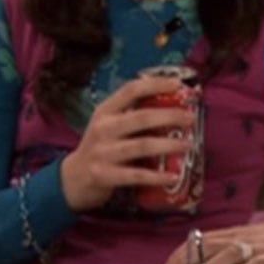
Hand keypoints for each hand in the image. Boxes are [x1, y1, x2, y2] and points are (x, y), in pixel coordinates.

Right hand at [60, 74, 194, 210]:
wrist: (72, 179)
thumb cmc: (101, 146)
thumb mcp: (109, 124)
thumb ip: (132, 113)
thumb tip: (174, 104)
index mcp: (106, 111)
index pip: (131, 90)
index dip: (156, 84)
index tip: (178, 84)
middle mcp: (103, 128)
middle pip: (141, 118)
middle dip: (170, 116)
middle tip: (191, 118)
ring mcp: (103, 153)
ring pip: (142, 146)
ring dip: (169, 145)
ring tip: (188, 144)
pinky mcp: (105, 176)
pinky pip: (136, 175)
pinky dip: (157, 176)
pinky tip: (173, 176)